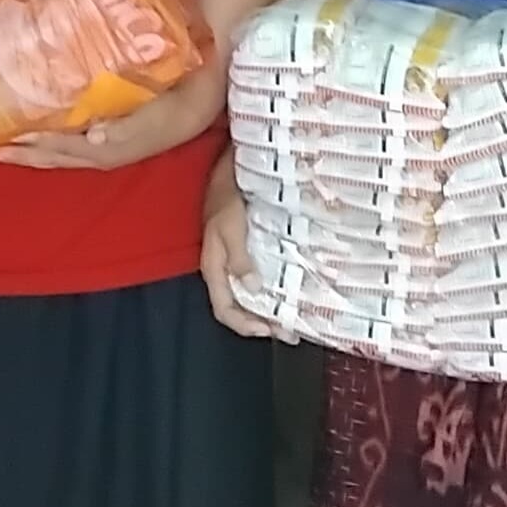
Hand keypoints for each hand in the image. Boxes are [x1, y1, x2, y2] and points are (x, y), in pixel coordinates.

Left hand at [0, 68, 218, 170]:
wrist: (200, 103)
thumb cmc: (174, 106)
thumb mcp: (153, 116)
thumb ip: (124, 128)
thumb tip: (94, 137)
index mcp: (106, 149)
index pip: (60, 149)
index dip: (33, 146)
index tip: (6, 141)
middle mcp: (101, 153)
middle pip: (55, 156)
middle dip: (25, 153)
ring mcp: (106, 146)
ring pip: (62, 151)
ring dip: (36, 148)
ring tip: (10, 141)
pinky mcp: (111, 137)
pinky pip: (73, 141)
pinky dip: (54, 138)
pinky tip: (43, 126)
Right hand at [199, 175, 278, 338]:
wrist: (228, 174)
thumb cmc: (227, 199)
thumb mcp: (230, 228)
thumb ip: (239, 258)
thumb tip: (252, 288)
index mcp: (214, 268)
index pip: (224, 309)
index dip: (244, 325)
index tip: (268, 331)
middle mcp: (223, 270)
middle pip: (238, 308)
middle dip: (262, 323)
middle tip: (289, 332)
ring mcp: (234, 262)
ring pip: (248, 297)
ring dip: (268, 311)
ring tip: (292, 319)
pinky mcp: (246, 252)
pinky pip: (256, 280)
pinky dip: (271, 292)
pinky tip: (287, 294)